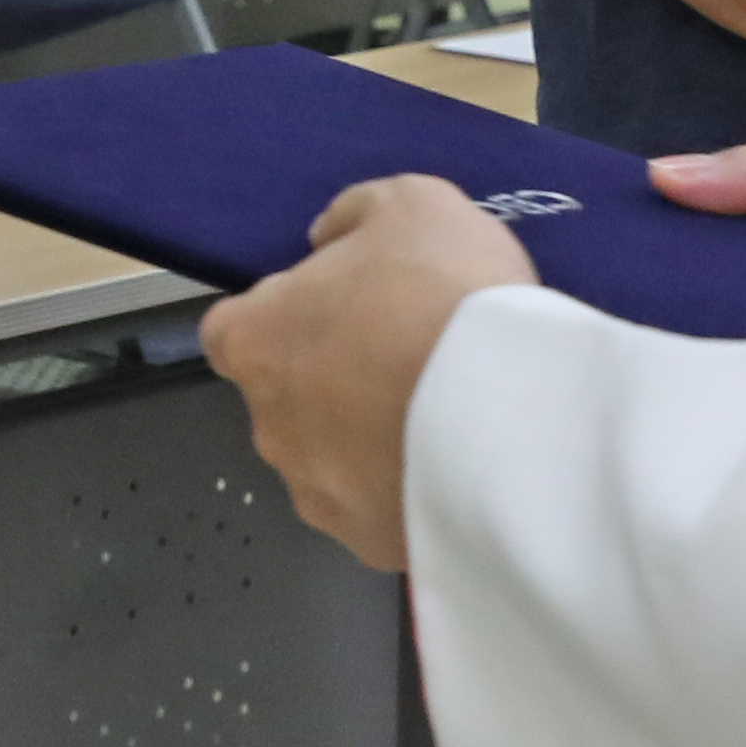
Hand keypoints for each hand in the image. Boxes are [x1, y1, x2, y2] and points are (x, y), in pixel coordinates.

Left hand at [200, 172, 536, 572]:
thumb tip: (327, 239)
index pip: (232, 332)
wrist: (513, 412)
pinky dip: (405, 490)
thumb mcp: (413, 203)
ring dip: (367, 440)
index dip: (285, 318)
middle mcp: (269, 424)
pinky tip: (455, 464)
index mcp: (257, 340)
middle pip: (286, 397)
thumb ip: (355, 213)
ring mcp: (315, 492)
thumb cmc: (447, 297)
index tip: (339, 312)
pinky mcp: (366, 543)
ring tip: (441, 415)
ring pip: (331, 460)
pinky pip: (378, 509)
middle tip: (404, 358)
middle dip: (332, 382)